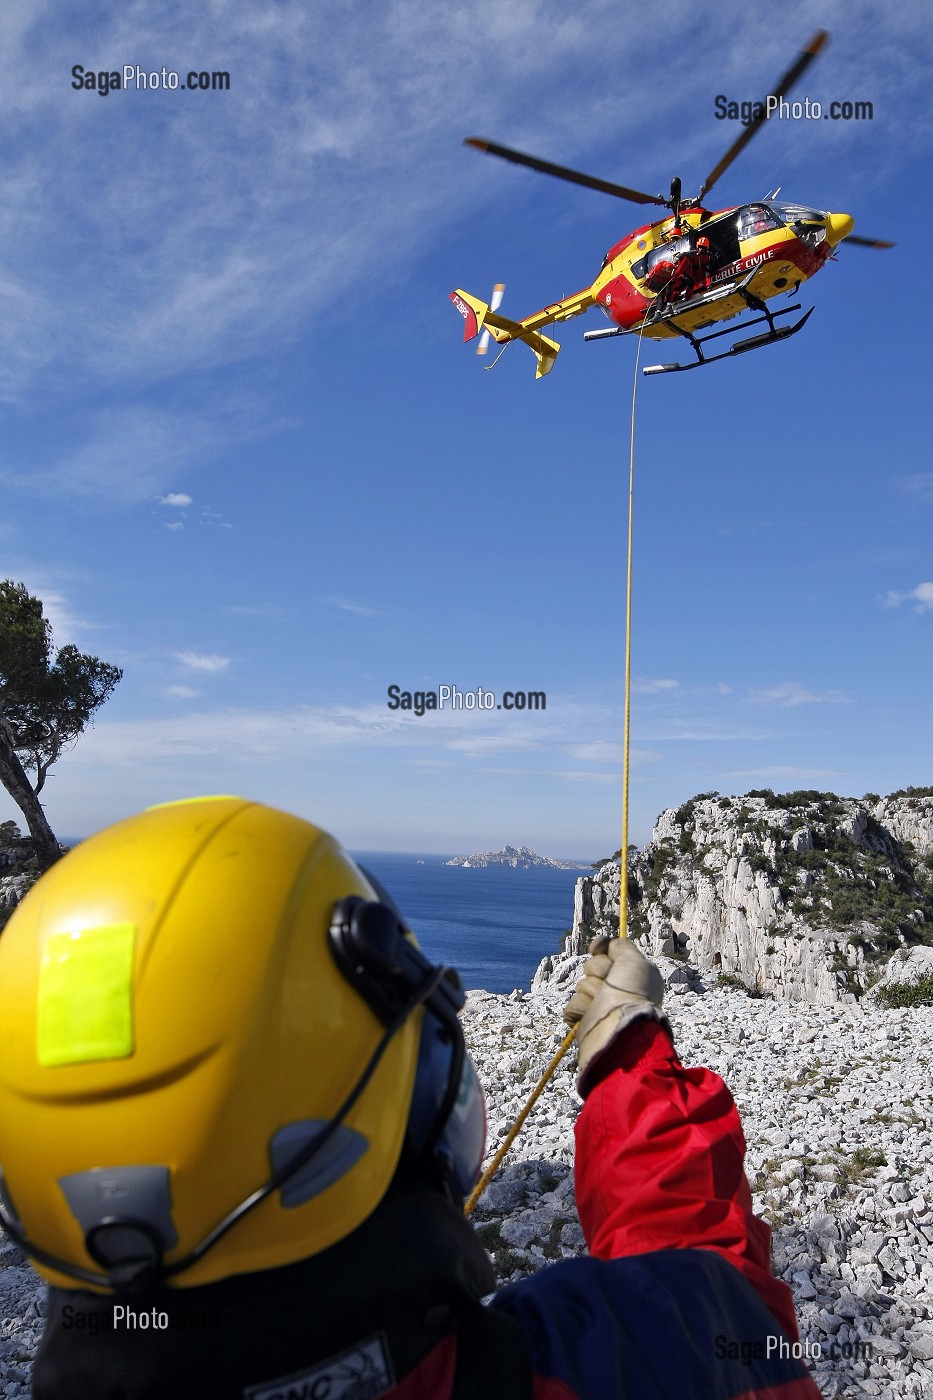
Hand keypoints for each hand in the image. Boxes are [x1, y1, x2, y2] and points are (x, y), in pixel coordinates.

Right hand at [564, 935, 667, 1090]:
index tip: (597, 949)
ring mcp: (600, 1005)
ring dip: (592, 991)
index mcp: (631, 975)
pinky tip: (591, 1015)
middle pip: (593, 966)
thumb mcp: (634, 960)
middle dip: (599, 971)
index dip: (602, 950)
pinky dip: (580, 1008)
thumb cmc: (631, 992)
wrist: (619, 1027)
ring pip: (582, 984)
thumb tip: (605, 944)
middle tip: (611, 983)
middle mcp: (617, 989)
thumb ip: (621, 946)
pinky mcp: (586, 1020)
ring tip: (603, 1003)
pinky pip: (573, 1004)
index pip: (607, 953)